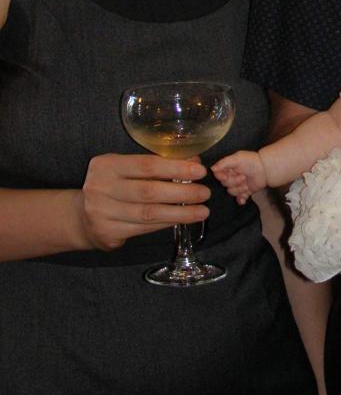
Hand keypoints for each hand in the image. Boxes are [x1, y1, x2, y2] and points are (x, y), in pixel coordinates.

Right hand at [78, 152, 209, 250]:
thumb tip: (194, 161)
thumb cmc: (113, 186)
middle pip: (149, 191)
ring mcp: (101, 213)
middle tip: (204, 193)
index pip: (147, 165)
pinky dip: (167, 223)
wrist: (81, 217)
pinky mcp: (107, 233)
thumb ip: (155, 164)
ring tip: (202, 211)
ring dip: (180, 212)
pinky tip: (183, 220)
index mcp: (106, 165)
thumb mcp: (126, 168)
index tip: (200, 170)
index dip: (176, 168)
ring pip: (149, 213)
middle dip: (182, 192)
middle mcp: (100, 187)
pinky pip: (144, 228)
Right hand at [212, 150, 266, 202]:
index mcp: (228, 168)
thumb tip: (212, 168)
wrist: (266, 169)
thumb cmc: (252, 161)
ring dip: (239, 188)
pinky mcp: (245, 192)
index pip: (218, 175)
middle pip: (225, 184)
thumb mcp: (237, 158)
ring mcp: (238, 185)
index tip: (226, 176)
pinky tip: (243, 199)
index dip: (222, 177)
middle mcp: (232, 177)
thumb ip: (224, 163)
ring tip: (247, 182)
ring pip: (232, 192)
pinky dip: (241, 199)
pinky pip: (239, 199)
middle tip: (243, 176)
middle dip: (234, 181)